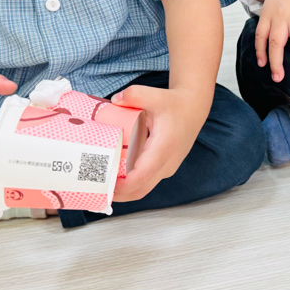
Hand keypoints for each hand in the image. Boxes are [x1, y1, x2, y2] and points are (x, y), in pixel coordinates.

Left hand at [110, 84, 208, 201]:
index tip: (105, 182)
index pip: (142, 175)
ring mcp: (167, 168)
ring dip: (124, 192)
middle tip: (96, 188)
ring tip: (102, 185)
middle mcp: (167, 163)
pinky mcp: (164, 168)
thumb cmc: (175, 104)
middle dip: (118, 194)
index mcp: (163, 148)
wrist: (193, 109)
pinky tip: (116, 179)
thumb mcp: (155, 95)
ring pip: (144, 189)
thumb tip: (115, 100)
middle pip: (140, 190)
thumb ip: (134, 95)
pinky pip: (147, 182)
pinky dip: (131, 185)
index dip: (123, 184)